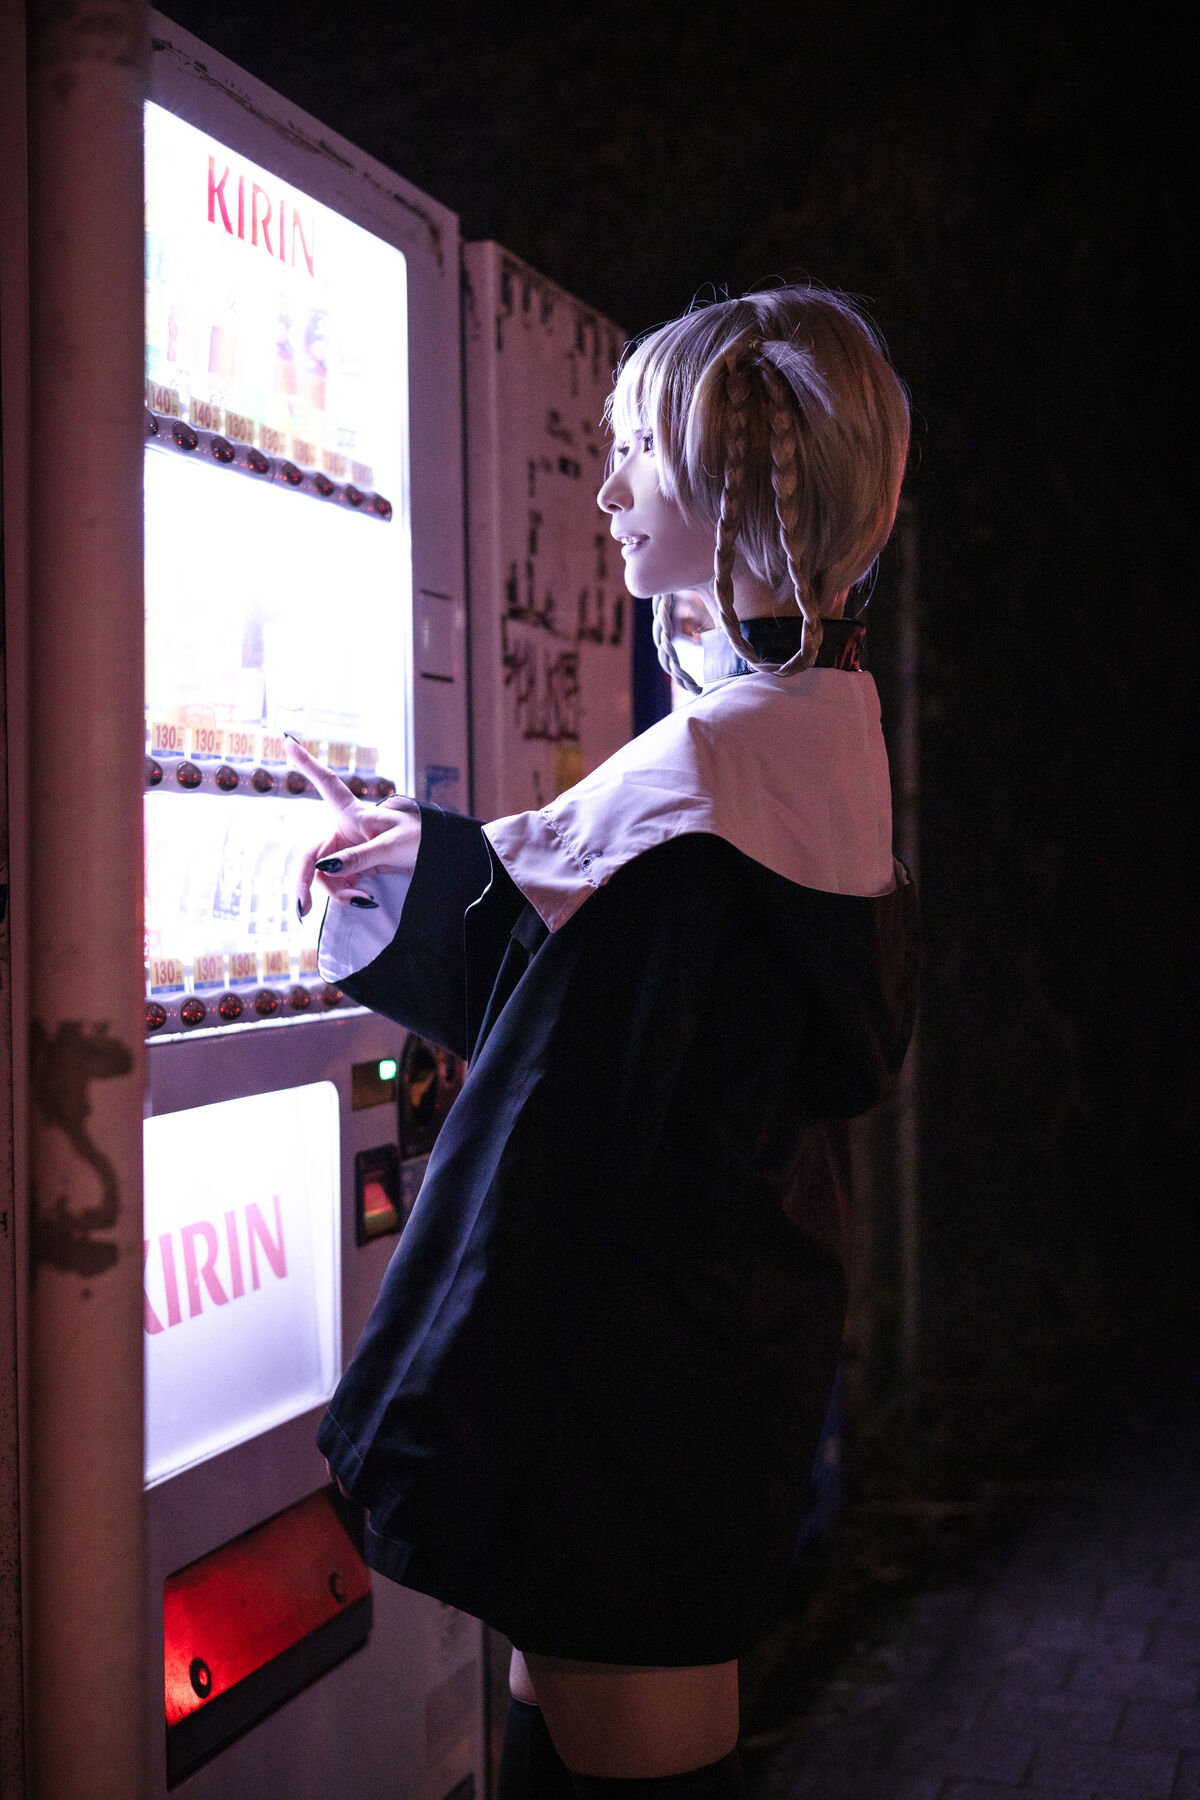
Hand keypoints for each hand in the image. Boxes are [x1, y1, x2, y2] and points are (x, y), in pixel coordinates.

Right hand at [287, 737, 420, 916]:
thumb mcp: (391, 846)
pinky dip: (348, 895)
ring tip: (362, 901)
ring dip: (338, 893)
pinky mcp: (355, 868)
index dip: (307, 764)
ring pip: (325, 876)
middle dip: (304, 881)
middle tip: (301, 908)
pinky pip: (340, 884)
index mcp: (352, 813)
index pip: (326, 783)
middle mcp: (343, 831)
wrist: (439, 856)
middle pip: (312, 856)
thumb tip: (326, 869)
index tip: (288, 741)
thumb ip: (359, 857)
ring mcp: (347, 851)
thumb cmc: (419, 839)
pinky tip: (364, 901)